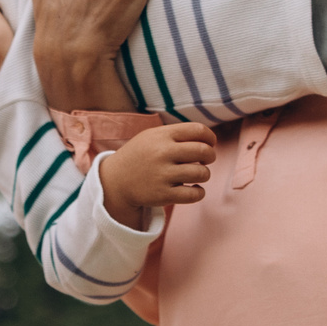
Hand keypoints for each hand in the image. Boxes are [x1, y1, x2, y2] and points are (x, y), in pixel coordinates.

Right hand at [99, 123, 218, 226]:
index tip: (209, 145)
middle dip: (210, 156)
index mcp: (162, 135)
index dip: (210, 138)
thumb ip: (178, 134)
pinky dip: (199, 192)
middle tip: (205, 161)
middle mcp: (162, 153)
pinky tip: (193, 189)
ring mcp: (162, 175)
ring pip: (202, 173)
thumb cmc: (141, 156)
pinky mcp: (163, 195)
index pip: (198, 130)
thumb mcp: (152, 136)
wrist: (115, 181)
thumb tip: (209, 140)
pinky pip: (195, 194)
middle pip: (204, 151)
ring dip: (205, 174)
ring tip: (196, 175)